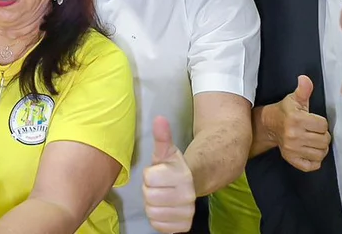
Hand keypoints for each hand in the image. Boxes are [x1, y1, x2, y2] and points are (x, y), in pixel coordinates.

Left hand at [143, 116, 194, 233]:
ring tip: (161, 195)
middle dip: (150, 190)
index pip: (149, 178)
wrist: (192, 186)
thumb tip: (159, 118)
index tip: (158, 172)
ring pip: (152, 212)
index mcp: (183, 176)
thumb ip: (162, 136)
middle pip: (149, 196)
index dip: (150, 174)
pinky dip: (157, 219)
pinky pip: (157, 225)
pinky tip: (164, 208)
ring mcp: (186, 213)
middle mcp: (188, 196)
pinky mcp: (183, 227)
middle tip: (159, 185)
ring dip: (152, 204)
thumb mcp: (166, 152)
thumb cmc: (173, 168)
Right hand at [264, 75, 329, 171]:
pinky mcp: (291, 159)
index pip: (323, 126)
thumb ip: (303, 90)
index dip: (322, 123)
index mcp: (296, 119)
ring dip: (320, 147)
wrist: (268, 125)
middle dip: (323, 135)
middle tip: (315, 131)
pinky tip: (310, 151)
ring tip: (313, 141)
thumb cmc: (285, 111)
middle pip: (324, 140)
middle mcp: (294, 135)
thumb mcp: (294, 99)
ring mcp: (292, 149)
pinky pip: (312, 165)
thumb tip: (305, 79)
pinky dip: (315, 160)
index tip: (314, 121)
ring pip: (321, 153)